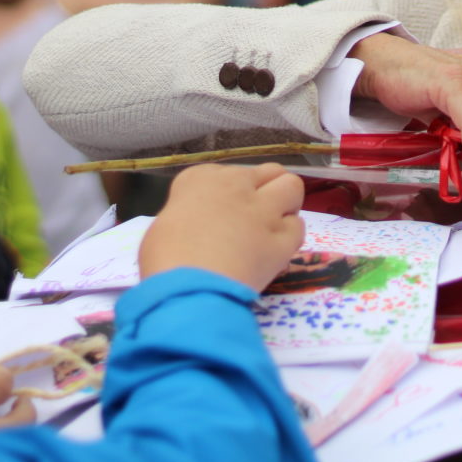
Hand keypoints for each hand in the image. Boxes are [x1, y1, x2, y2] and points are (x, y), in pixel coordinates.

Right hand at [139, 163, 305, 291]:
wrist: (188, 290)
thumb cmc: (164, 260)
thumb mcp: (166, 225)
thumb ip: (191, 214)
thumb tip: (202, 226)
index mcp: (201, 179)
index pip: (228, 172)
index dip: (230, 192)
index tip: (222, 212)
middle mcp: (236, 186)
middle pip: (268, 171)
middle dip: (267, 188)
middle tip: (258, 213)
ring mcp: (263, 211)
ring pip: (292, 187)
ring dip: (287, 204)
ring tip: (274, 225)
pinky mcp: (283, 239)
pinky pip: (298, 228)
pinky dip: (290, 237)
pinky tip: (276, 250)